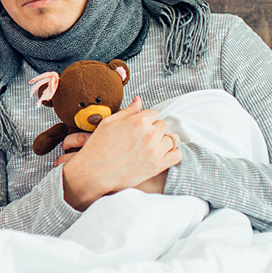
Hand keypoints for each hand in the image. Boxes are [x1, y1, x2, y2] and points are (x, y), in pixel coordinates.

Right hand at [59, 96, 181, 210]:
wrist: (93, 172)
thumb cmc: (98, 147)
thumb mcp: (108, 123)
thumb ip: (127, 111)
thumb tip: (139, 100)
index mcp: (139, 120)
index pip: (153, 114)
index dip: (146, 121)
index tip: (139, 129)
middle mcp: (150, 134)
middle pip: (164, 126)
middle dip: (155, 131)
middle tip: (143, 140)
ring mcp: (155, 150)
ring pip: (172, 140)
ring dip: (164, 142)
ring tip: (152, 148)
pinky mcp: (158, 166)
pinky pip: (177, 155)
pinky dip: (172, 155)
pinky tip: (161, 156)